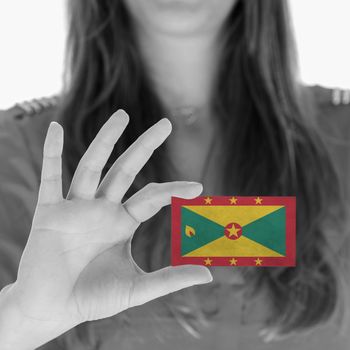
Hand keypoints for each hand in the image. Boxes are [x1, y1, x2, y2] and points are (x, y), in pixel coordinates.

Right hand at [2, 110, 211, 347]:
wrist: (52, 310)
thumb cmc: (92, 299)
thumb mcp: (136, 288)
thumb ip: (170, 280)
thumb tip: (209, 275)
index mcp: (122, 223)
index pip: (152, 197)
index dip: (174, 189)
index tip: (198, 187)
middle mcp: (102, 209)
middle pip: (125, 170)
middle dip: (145, 146)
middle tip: (166, 123)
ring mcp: (76, 208)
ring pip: (92, 166)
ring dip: (106, 140)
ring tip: (123, 115)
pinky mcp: (49, 213)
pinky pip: (49, 177)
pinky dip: (51, 153)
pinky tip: (55, 128)